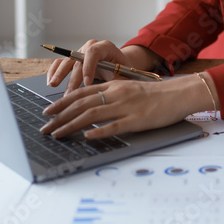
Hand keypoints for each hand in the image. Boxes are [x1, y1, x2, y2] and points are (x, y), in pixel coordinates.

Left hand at [40, 70, 218, 138]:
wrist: (178, 95)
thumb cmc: (154, 95)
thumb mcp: (129, 90)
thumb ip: (110, 97)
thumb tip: (89, 109)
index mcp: (114, 86)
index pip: (81, 93)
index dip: (61, 102)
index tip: (47, 112)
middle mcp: (117, 94)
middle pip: (82, 104)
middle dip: (60, 116)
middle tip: (45, 128)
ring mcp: (126, 107)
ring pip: (92, 115)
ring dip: (71, 125)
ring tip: (57, 134)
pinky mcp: (137, 120)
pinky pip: (114, 126)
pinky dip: (99, 131)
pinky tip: (86, 137)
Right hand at [46, 40, 163, 93]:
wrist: (120, 65)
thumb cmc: (123, 70)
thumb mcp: (124, 75)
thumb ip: (118, 81)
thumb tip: (111, 94)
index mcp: (106, 47)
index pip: (94, 52)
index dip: (89, 67)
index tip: (87, 83)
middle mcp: (91, 47)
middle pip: (78, 60)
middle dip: (73, 78)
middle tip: (70, 94)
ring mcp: (80, 52)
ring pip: (67, 61)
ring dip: (59, 74)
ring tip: (53, 85)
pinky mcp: (73, 59)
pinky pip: (61, 63)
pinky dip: (54, 71)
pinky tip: (50, 82)